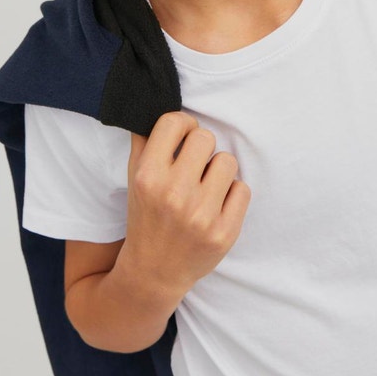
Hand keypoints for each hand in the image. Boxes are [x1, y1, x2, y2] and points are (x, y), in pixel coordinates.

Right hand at [122, 111, 250, 299]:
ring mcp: (201, 215)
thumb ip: (144, 141)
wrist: (153, 272)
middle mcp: (173, 193)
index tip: (182, 139)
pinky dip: (232, 195)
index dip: (182, 126)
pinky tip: (216, 206)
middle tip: (194, 165)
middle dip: (201, 148)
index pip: (174, 122)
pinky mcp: (224, 233)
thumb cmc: (145, 217)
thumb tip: (156, 103)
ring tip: (205, 187)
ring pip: (227, 161)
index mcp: (148, 176)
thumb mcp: (134, 178)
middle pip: (206, 137)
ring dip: (218, 171)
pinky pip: (242, 189)